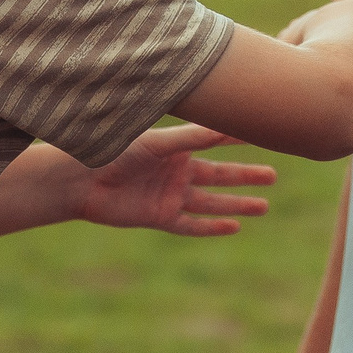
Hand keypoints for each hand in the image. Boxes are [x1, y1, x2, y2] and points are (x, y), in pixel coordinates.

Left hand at [76, 123, 274, 236]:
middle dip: (246, 176)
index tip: (265, 131)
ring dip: (237, 204)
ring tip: (264, 206)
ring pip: (211, 202)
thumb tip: (226, 125)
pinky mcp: (159, 217)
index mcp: (175, 147)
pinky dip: (211, 227)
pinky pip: (190, 225)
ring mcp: (169, 195)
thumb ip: (191, 137)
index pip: (214, 141)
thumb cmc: (113, 151)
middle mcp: (175, 170)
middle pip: (219, 174)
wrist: (79, 181)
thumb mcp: (157, 142)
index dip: (238, 139)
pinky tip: (234, 227)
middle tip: (274, 175)